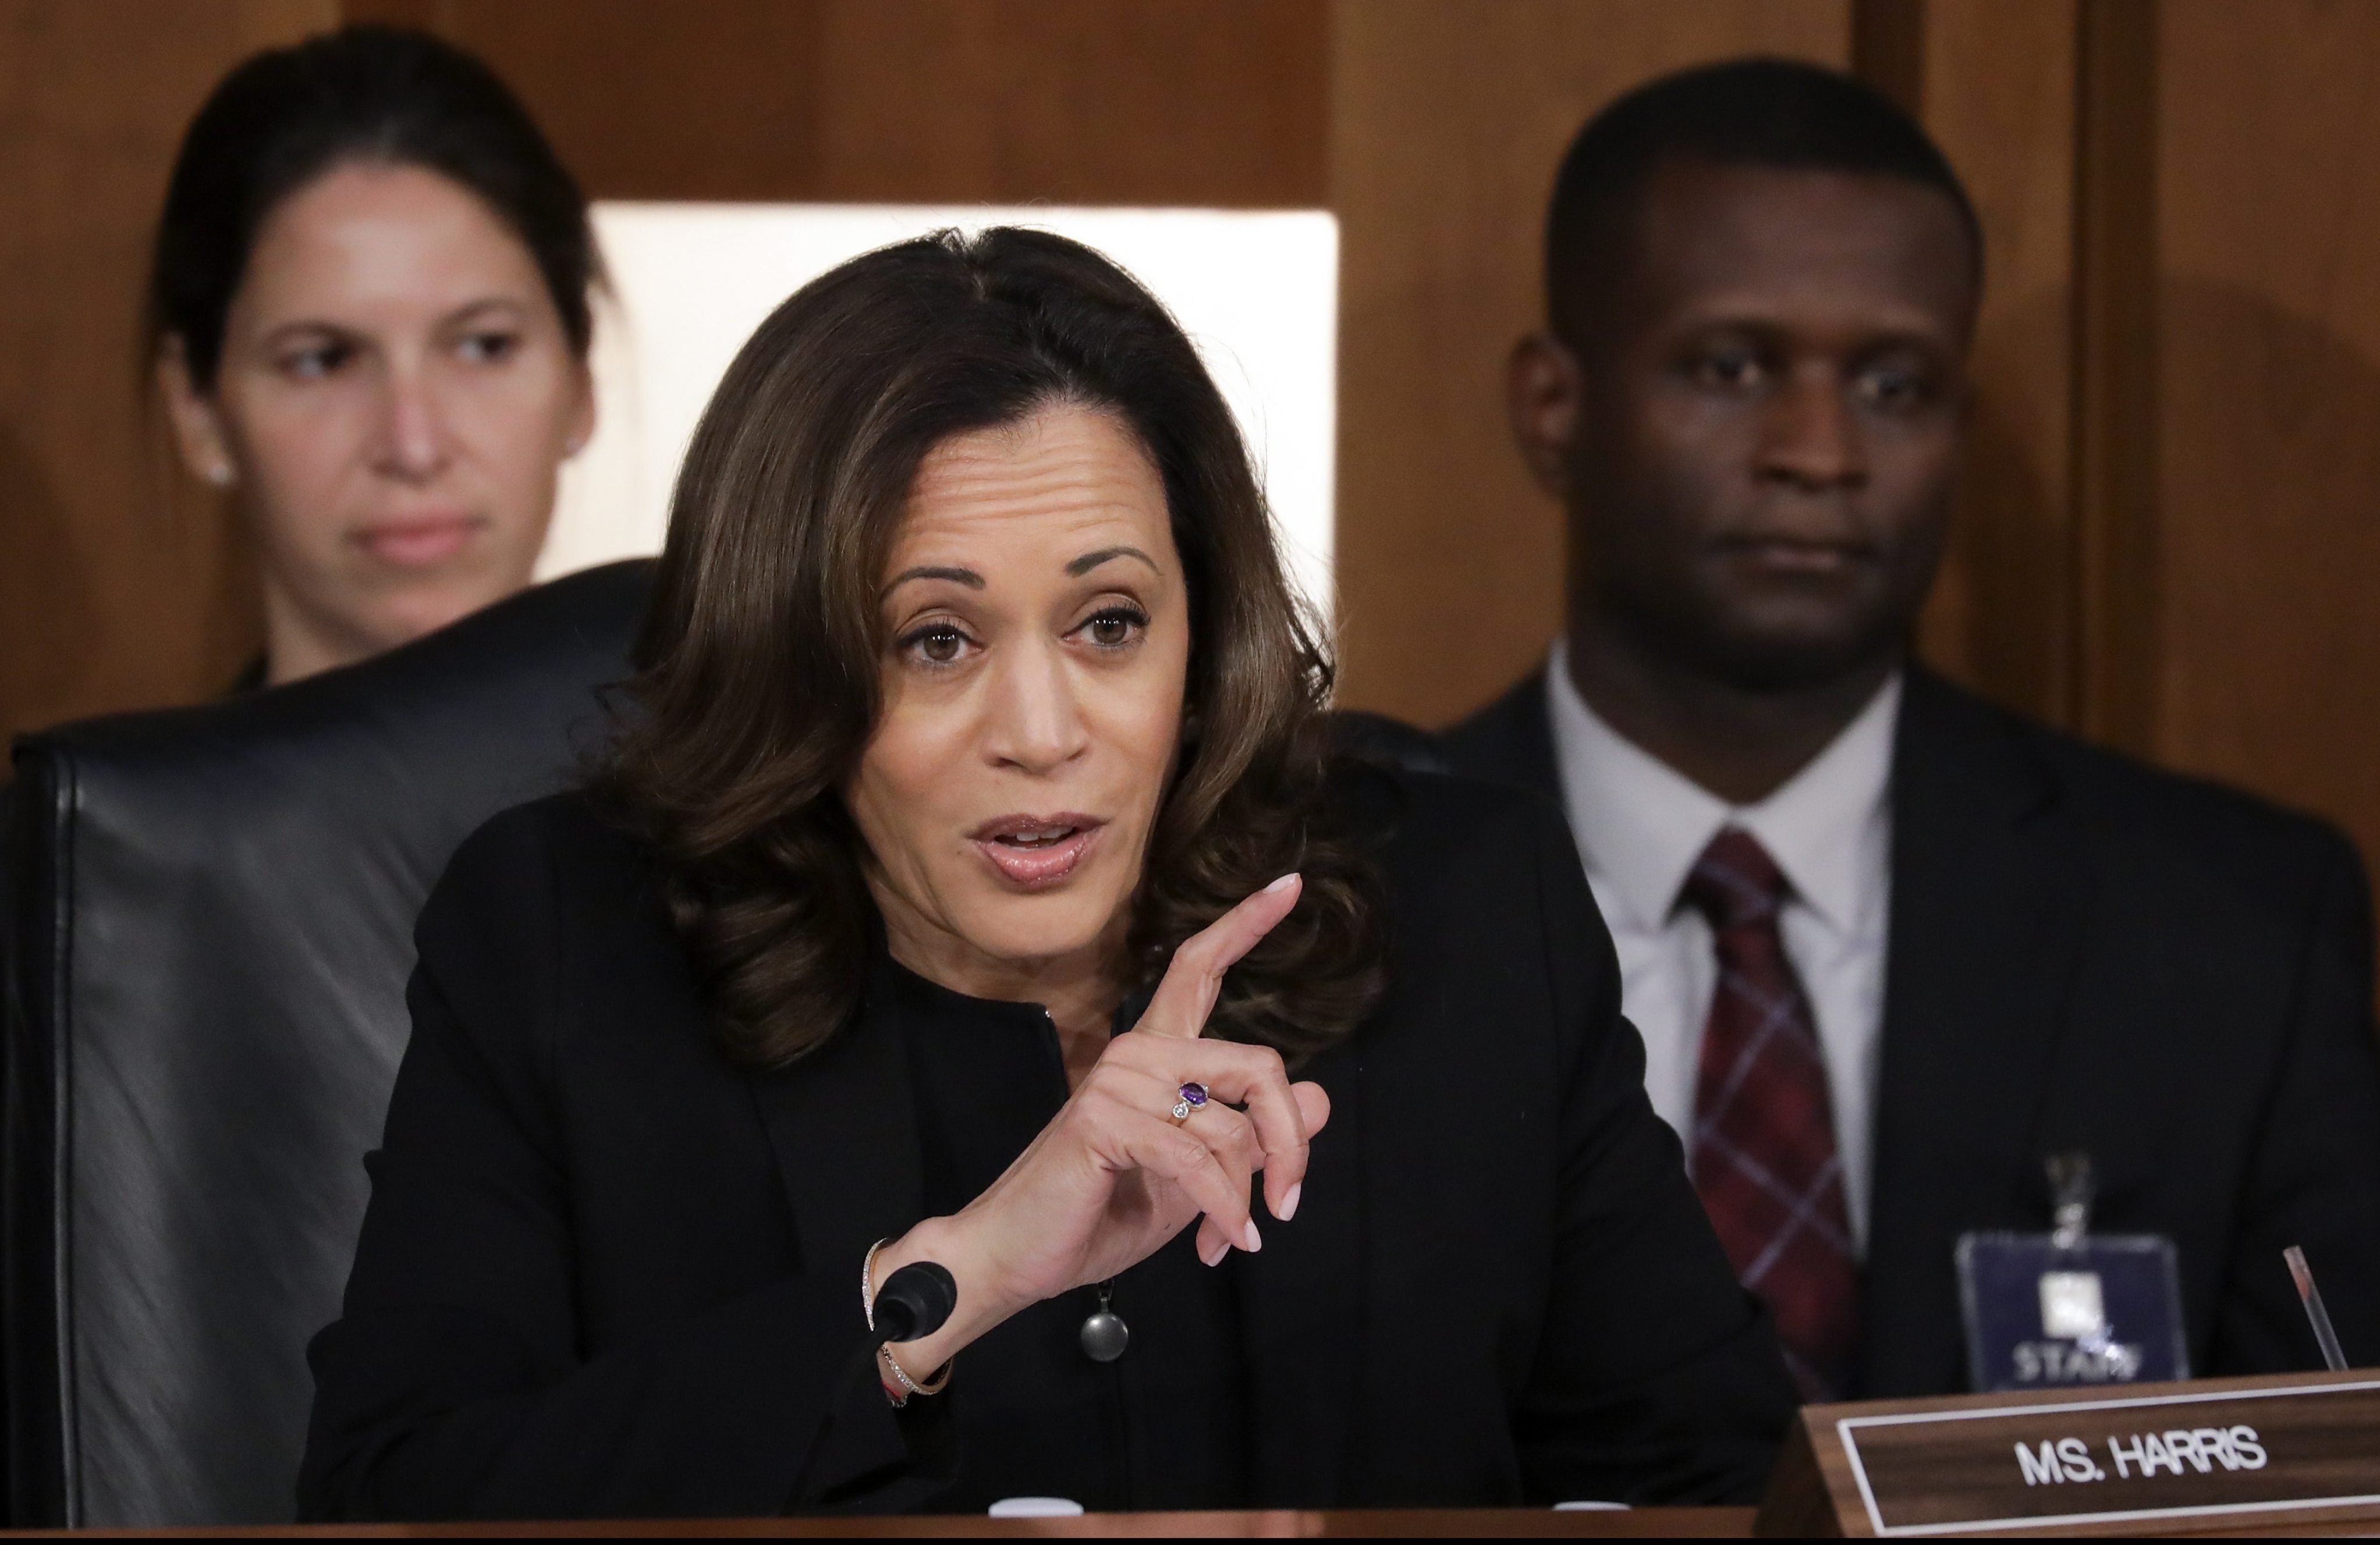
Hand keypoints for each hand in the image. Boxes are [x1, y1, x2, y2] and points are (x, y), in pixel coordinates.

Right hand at [873, 874, 1331, 1369]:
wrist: (1021, 1258)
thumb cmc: (1101, 1213)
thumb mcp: (1200, 1177)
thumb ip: (1252, 1135)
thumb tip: (1320, 1097)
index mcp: (1157, 1055)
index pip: (1200, 969)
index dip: (1247, 925)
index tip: (1291, 883)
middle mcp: (1138, 1052)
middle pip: (1258, 1064)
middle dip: (1289, 1142)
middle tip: (1288, 1203)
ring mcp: (1118, 1080)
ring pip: (1233, 1125)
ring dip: (1246, 1196)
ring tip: (1232, 1237)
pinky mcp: (1104, 1118)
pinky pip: (1197, 1159)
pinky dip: (1222, 1208)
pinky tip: (1221, 1242)